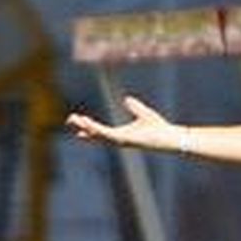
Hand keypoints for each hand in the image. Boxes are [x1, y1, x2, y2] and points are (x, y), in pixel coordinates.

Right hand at [66, 96, 181, 152]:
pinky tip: (90, 125)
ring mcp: (122, 141)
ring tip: (76, 120)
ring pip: (100, 135)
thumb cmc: (160, 128)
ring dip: (88, 128)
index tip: (76, 125)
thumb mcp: (144, 113)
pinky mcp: (126, 141)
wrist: (171, 137)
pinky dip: (98, 130)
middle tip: (70, 119)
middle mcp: (120, 140)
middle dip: (83, 127)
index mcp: (122, 135)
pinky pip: (108, 135)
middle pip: (97, 135)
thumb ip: (135, 107)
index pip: (102, 133)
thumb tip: (127, 99)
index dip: (89, 129)